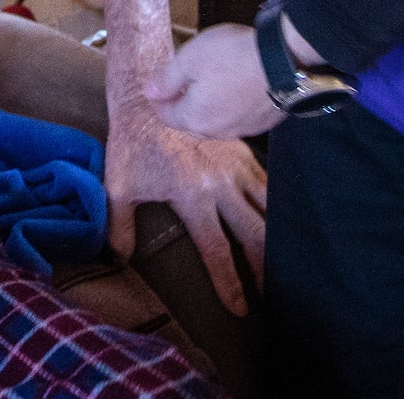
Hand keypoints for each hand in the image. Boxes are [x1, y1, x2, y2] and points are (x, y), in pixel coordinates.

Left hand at [103, 98, 267, 315]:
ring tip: (285, 262)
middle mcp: (221, 184)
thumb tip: (118, 259)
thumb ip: (119, 226)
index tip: (240, 308)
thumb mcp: (118, 185)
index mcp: (193, 196)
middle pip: (254, 234)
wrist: (150, 95)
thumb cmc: (131, 142)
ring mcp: (236, 165)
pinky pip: (268, 181)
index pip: (217, 250)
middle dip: (266, 268)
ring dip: (278, 237)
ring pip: (269, 208)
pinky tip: (283, 220)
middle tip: (274, 294)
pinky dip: (277, 203)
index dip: (229, 283)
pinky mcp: (243, 149)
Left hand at [146, 24, 286, 140]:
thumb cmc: (232, 56)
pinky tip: (234, 90)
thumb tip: (149, 93)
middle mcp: (218, 131)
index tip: (156, 87)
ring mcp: (244, 129)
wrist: (285, 61)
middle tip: (180, 84)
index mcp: (194, 118)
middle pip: (191, 122)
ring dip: (208, 107)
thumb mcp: (190, 58)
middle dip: (182, 105)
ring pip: (216, 122)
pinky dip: (231, 107)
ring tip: (208, 85)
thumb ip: (167, 79)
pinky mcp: (264, 122)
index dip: (158, 100)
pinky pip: (238, 118)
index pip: (166, 116)